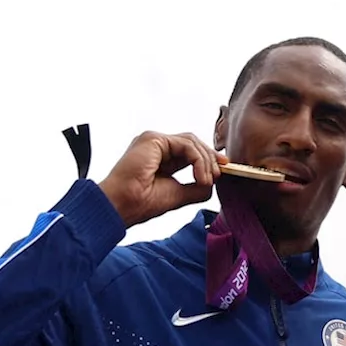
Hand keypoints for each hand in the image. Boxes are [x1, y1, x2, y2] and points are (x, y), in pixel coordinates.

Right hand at [98, 131, 228, 227]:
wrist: (122, 206)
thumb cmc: (141, 203)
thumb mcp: (178, 194)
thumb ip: (196, 187)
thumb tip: (212, 183)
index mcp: (160, 158)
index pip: (189, 151)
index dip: (208, 159)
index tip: (223, 170)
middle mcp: (156, 147)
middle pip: (192, 143)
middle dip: (211, 157)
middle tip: (220, 173)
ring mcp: (153, 141)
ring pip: (191, 142)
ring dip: (205, 161)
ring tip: (207, 180)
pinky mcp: (153, 140)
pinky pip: (186, 145)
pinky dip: (198, 160)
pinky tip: (200, 176)